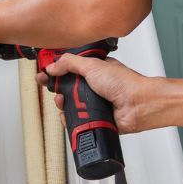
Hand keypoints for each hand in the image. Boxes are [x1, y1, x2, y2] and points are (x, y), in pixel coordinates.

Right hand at [38, 54, 163, 133]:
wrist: (138, 105)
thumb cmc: (125, 83)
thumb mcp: (93, 65)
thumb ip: (69, 63)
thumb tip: (53, 66)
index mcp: (93, 70)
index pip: (68, 68)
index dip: (55, 70)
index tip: (43, 72)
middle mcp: (93, 86)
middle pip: (65, 88)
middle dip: (56, 88)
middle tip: (50, 86)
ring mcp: (94, 103)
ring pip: (69, 105)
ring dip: (62, 104)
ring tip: (63, 101)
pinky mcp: (95, 118)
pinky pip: (76, 120)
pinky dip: (71, 119)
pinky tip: (70, 115)